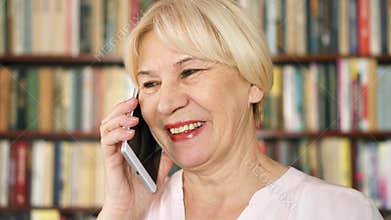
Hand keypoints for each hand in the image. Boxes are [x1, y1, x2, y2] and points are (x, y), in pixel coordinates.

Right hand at [98, 98, 173, 218]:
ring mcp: (113, 152)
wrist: (133, 208)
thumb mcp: (160, 168)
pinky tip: (129, 133)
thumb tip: (175, 140)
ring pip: (106, 127)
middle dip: (122, 107)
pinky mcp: (110, 161)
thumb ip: (164, 155)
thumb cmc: (143, 189)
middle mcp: (118, 145)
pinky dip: (117, 135)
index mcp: (129, 144)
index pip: (125, 120)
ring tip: (132, 117)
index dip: (129, 108)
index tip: (140, 99)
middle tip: (134, 100)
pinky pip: (108, 143)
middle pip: (113, 119)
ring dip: (118, 118)